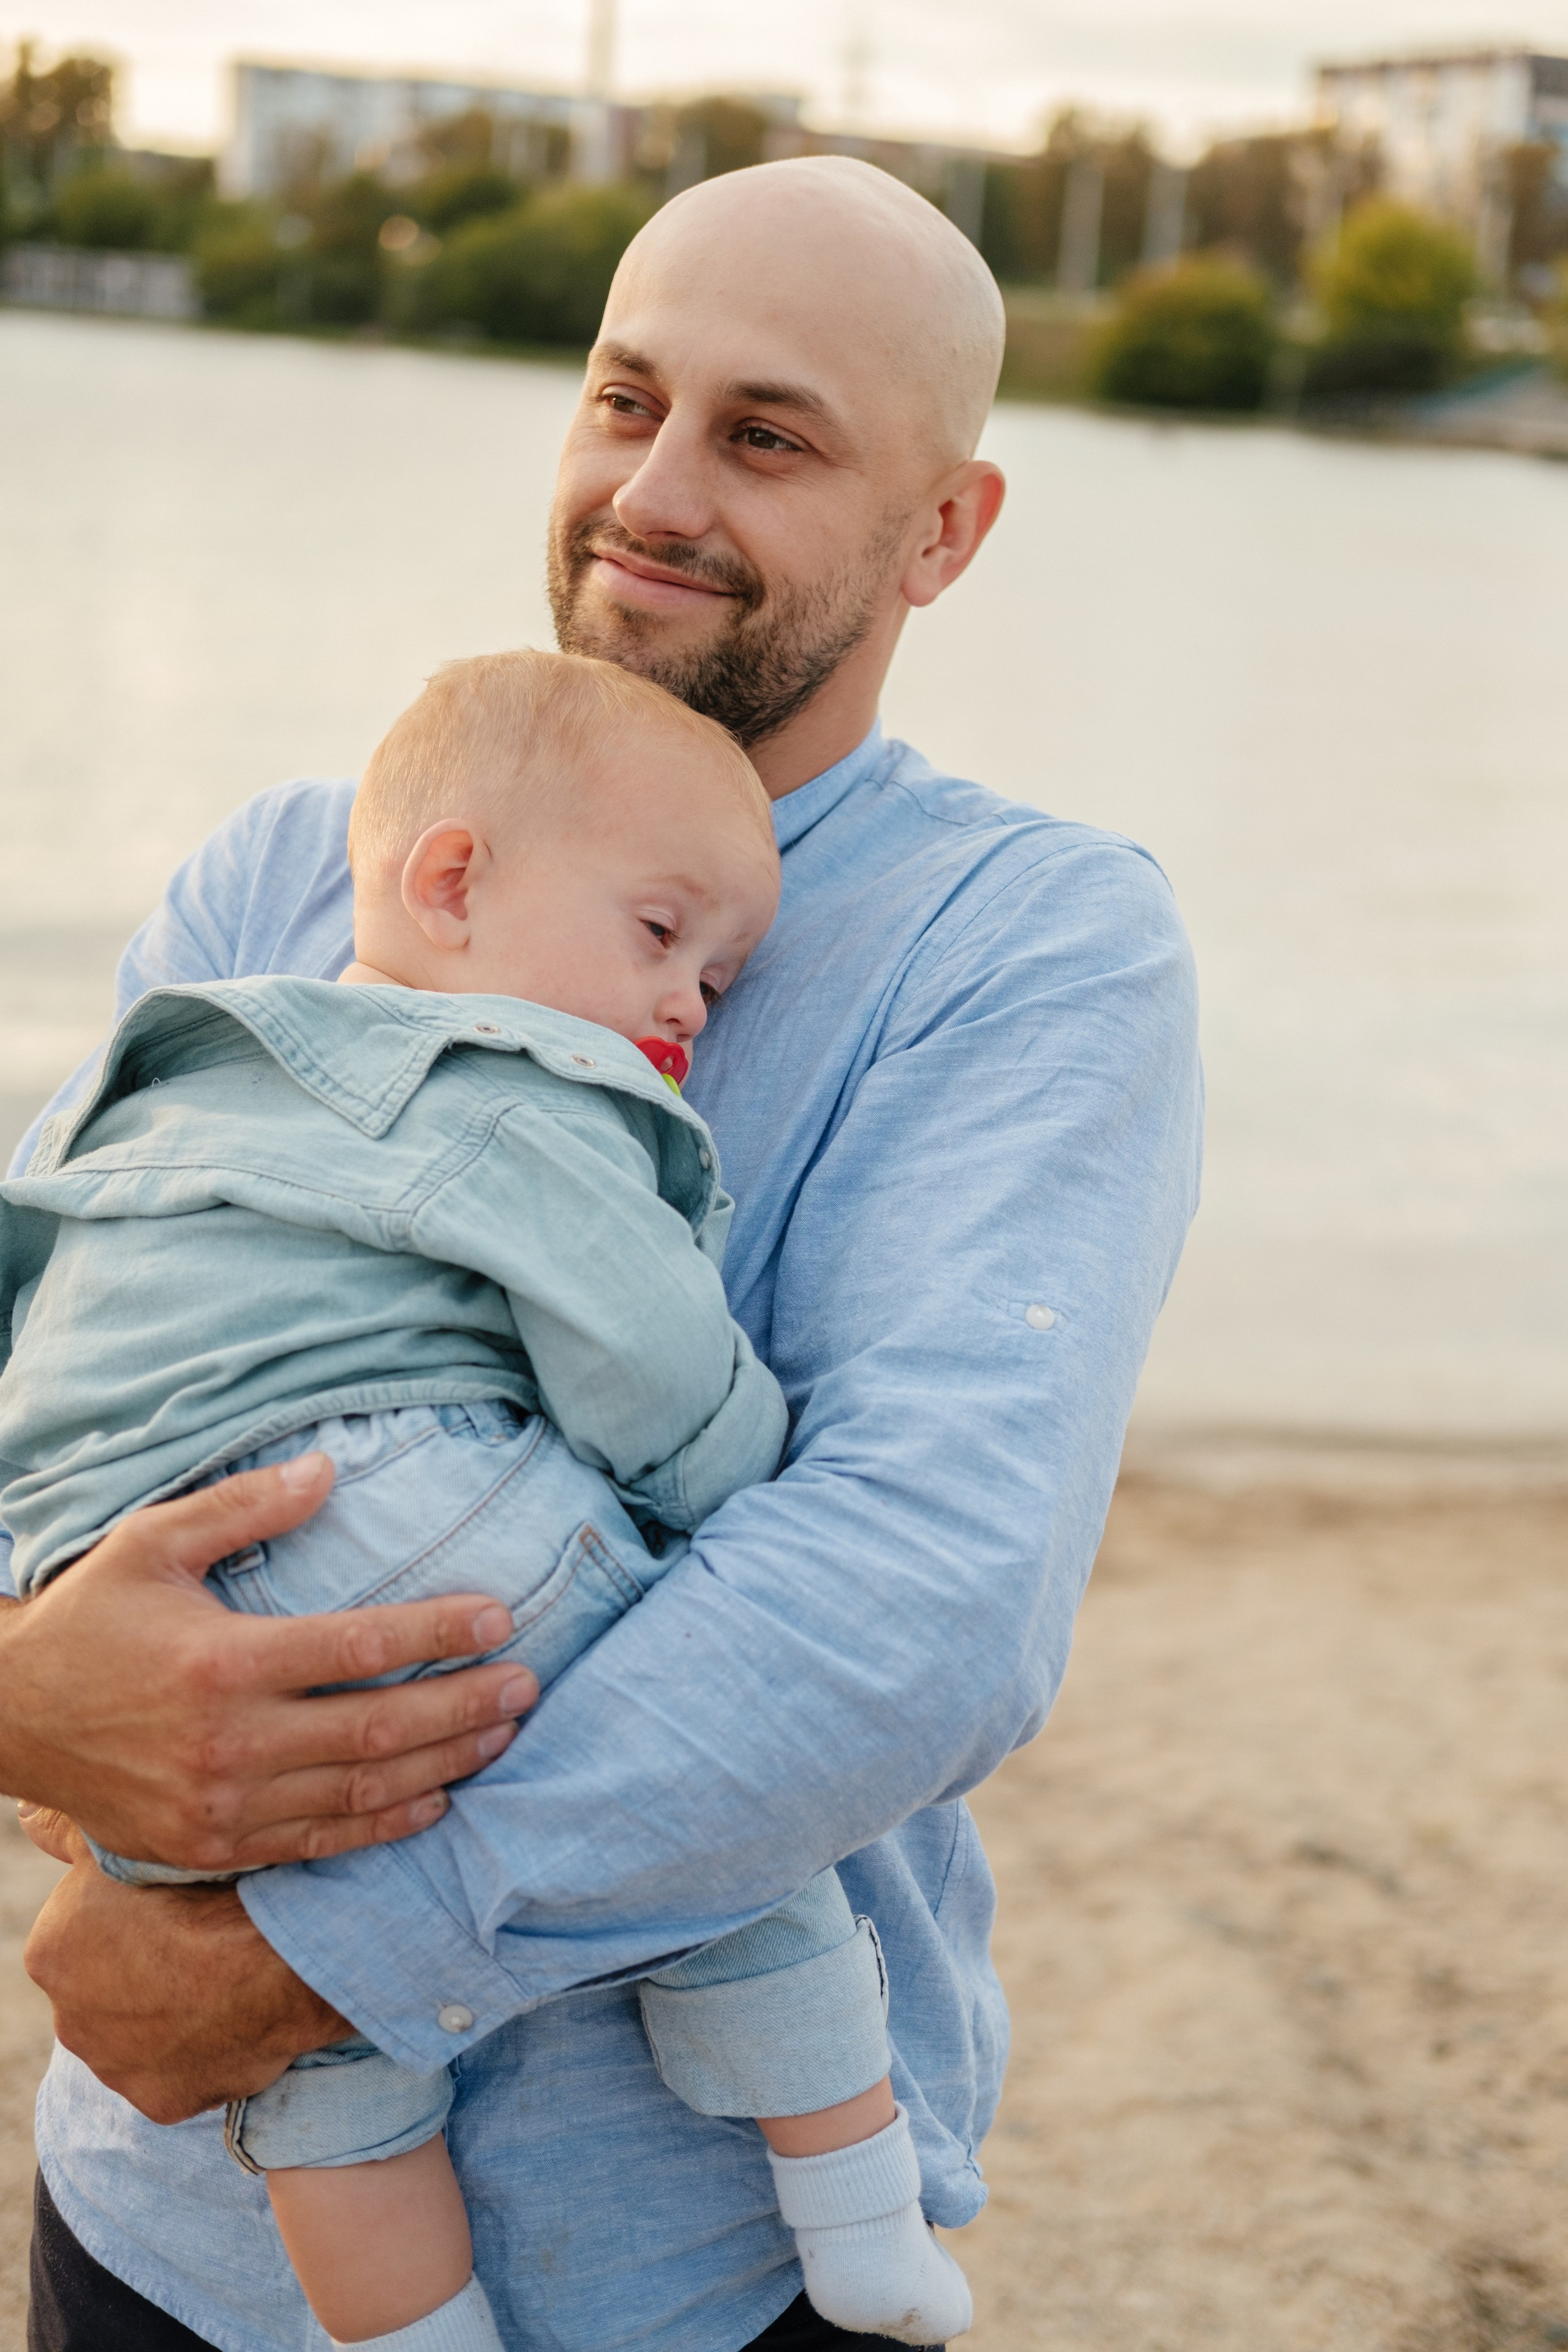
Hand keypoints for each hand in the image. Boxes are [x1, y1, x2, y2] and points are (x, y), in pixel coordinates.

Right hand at [0, 1453, 535, 1869]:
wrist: (12, 1721)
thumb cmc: (91, 1620)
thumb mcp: (152, 1542)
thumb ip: (244, 1506)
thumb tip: (330, 1470)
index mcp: (223, 1662)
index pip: (358, 1647)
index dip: (437, 1633)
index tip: (499, 1619)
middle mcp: (230, 1742)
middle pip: (377, 1728)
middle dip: (464, 1705)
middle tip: (529, 1683)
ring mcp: (224, 1806)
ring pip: (361, 1793)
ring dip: (443, 1764)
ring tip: (502, 1734)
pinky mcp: (215, 1847)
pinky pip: (321, 1842)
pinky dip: (387, 1824)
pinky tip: (437, 1798)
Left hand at [26, 1862, 345, 2121]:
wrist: (276, 1960)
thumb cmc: (210, 1892)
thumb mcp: (135, 1844)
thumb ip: (77, 1837)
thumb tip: (33, 1817)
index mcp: (51, 1952)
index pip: (83, 1930)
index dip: (130, 1914)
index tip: (172, 1903)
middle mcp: (68, 2019)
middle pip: (107, 1987)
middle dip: (143, 1970)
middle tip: (199, 1941)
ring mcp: (114, 2067)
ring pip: (141, 2034)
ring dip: (171, 2013)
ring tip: (222, 1978)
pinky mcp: (160, 2101)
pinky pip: (181, 2071)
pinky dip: (203, 2050)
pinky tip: (234, 2016)